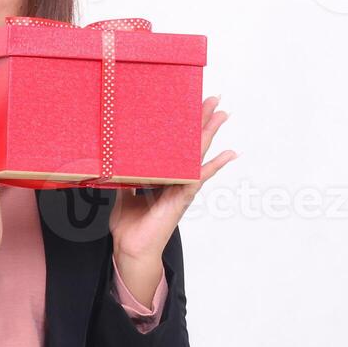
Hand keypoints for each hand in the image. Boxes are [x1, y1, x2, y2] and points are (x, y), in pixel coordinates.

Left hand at [109, 94, 236, 262]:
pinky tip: (229, 154)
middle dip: (202, 121)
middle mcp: (176, 180)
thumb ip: (128, 176)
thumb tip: (118, 160)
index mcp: (164, 176)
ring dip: (211, 134)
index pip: (176, 146)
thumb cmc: (130, 225)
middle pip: (192, 145)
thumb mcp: (125, 192)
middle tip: (215, 99)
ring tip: (223, 114)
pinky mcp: (182, 198)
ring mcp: (182, 188)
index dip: (184, 127)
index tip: (190, 105)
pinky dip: (214, 165)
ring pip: (199, 155)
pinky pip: (199, 177)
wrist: (130, 248)